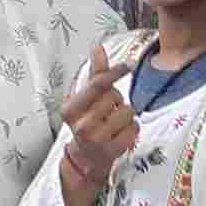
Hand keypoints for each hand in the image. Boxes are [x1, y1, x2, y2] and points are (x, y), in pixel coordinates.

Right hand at [59, 55, 138, 191]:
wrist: (86, 157)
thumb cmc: (88, 121)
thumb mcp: (86, 98)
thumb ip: (95, 73)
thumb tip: (98, 48)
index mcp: (71, 109)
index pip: (98, 85)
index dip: (115, 72)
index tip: (130, 64)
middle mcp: (82, 125)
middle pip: (115, 96)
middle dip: (117, 100)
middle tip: (108, 110)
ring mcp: (97, 140)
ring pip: (128, 112)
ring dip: (126, 115)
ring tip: (114, 122)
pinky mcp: (112, 151)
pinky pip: (134, 128)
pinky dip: (132, 129)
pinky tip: (120, 133)